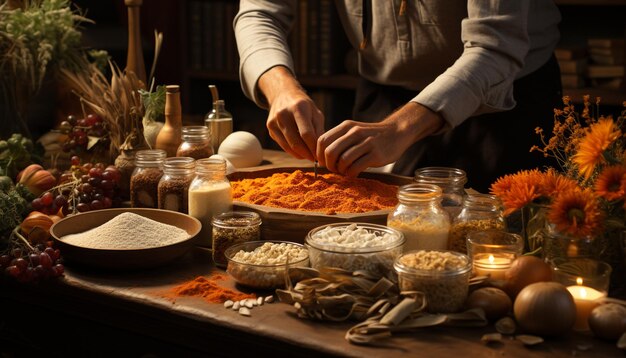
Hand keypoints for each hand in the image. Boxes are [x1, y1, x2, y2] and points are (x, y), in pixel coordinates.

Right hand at [258, 66, 323, 160]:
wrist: (283, 94)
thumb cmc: (304, 106)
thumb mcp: (315, 113)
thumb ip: (319, 130)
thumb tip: (321, 150)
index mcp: (298, 108)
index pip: (307, 134)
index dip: (314, 148)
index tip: (321, 155)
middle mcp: (283, 114)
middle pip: (296, 143)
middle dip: (307, 154)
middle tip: (315, 159)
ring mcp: (274, 122)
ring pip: (288, 147)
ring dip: (300, 155)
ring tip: (309, 156)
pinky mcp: (270, 128)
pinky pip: (283, 145)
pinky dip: (292, 151)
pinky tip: (300, 151)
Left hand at [317, 102, 443, 176]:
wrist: (397, 133)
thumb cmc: (371, 136)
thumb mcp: (354, 131)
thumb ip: (339, 140)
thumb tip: (321, 158)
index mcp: (346, 126)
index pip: (322, 141)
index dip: (319, 155)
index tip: (324, 162)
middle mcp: (355, 133)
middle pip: (330, 152)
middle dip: (329, 165)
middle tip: (334, 169)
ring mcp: (366, 143)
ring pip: (343, 160)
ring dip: (341, 170)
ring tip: (345, 171)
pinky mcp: (376, 154)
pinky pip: (356, 167)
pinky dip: (351, 174)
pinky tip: (354, 173)